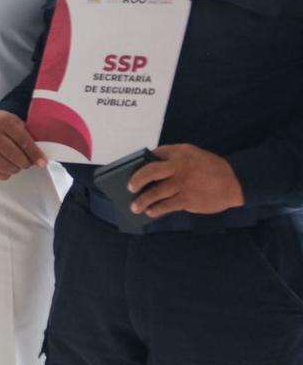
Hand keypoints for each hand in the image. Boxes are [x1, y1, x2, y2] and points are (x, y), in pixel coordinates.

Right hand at [0, 110, 47, 179]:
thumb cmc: (6, 126)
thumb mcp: (18, 124)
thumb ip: (29, 138)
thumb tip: (40, 158)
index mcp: (4, 121)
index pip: (22, 141)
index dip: (34, 154)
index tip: (42, 162)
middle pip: (12, 154)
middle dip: (24, 163)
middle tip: (29, 164)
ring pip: (2, 165)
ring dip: (15, 169)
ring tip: (18, 166)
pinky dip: (3, 174)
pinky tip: (8, 170)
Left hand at [128, 144, 244, 216]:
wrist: (234, 182)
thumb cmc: (208, 167)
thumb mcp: (191, 153)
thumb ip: (171, 155)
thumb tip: (148, 163)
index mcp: (179, 154)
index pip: (153, 156)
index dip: (141, 163)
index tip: (129, 170)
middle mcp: (179, 168)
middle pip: (150, 172)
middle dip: (136, 180)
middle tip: (129, 188)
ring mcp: (183, 184)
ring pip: (156, 193)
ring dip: (142, 201)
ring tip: (135, 207)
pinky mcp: (188, 200)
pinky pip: (167, 205)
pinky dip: (157, 209)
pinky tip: (151, 212)